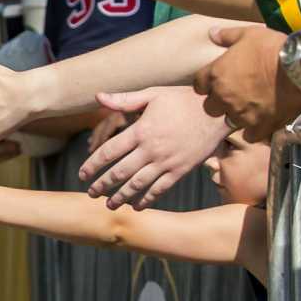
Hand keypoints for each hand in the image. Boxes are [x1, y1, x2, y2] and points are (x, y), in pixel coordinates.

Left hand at [80, 87, 227, 206]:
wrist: (218, 110)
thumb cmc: (183, 99)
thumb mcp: (153, 94)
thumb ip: (124, 100)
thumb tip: (98, 96)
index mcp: (141, 130)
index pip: (109, 151)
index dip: (93, 165)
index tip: (82, 174)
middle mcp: (151, 149)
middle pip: (119, 172)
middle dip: (102, 185)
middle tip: (91, 193)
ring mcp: (166, 162)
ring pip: (137, 185)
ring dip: (120, 197)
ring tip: (109, 205)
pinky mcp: (181, 170)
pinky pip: (160, 189)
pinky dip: (146, 199)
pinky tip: (136, 206)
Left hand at [194, 25, 298, 142]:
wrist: (300, 67)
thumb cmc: (273, 47)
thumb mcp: (249, 34)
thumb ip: (227, 35)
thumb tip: (211, 33)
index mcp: (217, 75)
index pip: (198, 86)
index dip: (207, 84)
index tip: (217, 82)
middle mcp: (224, 97)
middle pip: (210, 108)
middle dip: (219, 102)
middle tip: (235, 95)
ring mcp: (240, 114)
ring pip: (229, 121)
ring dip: (237, 115)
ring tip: (252, 106)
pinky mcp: (259, 126)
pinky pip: (249, 135)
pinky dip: (254, 130)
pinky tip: (262, 121)